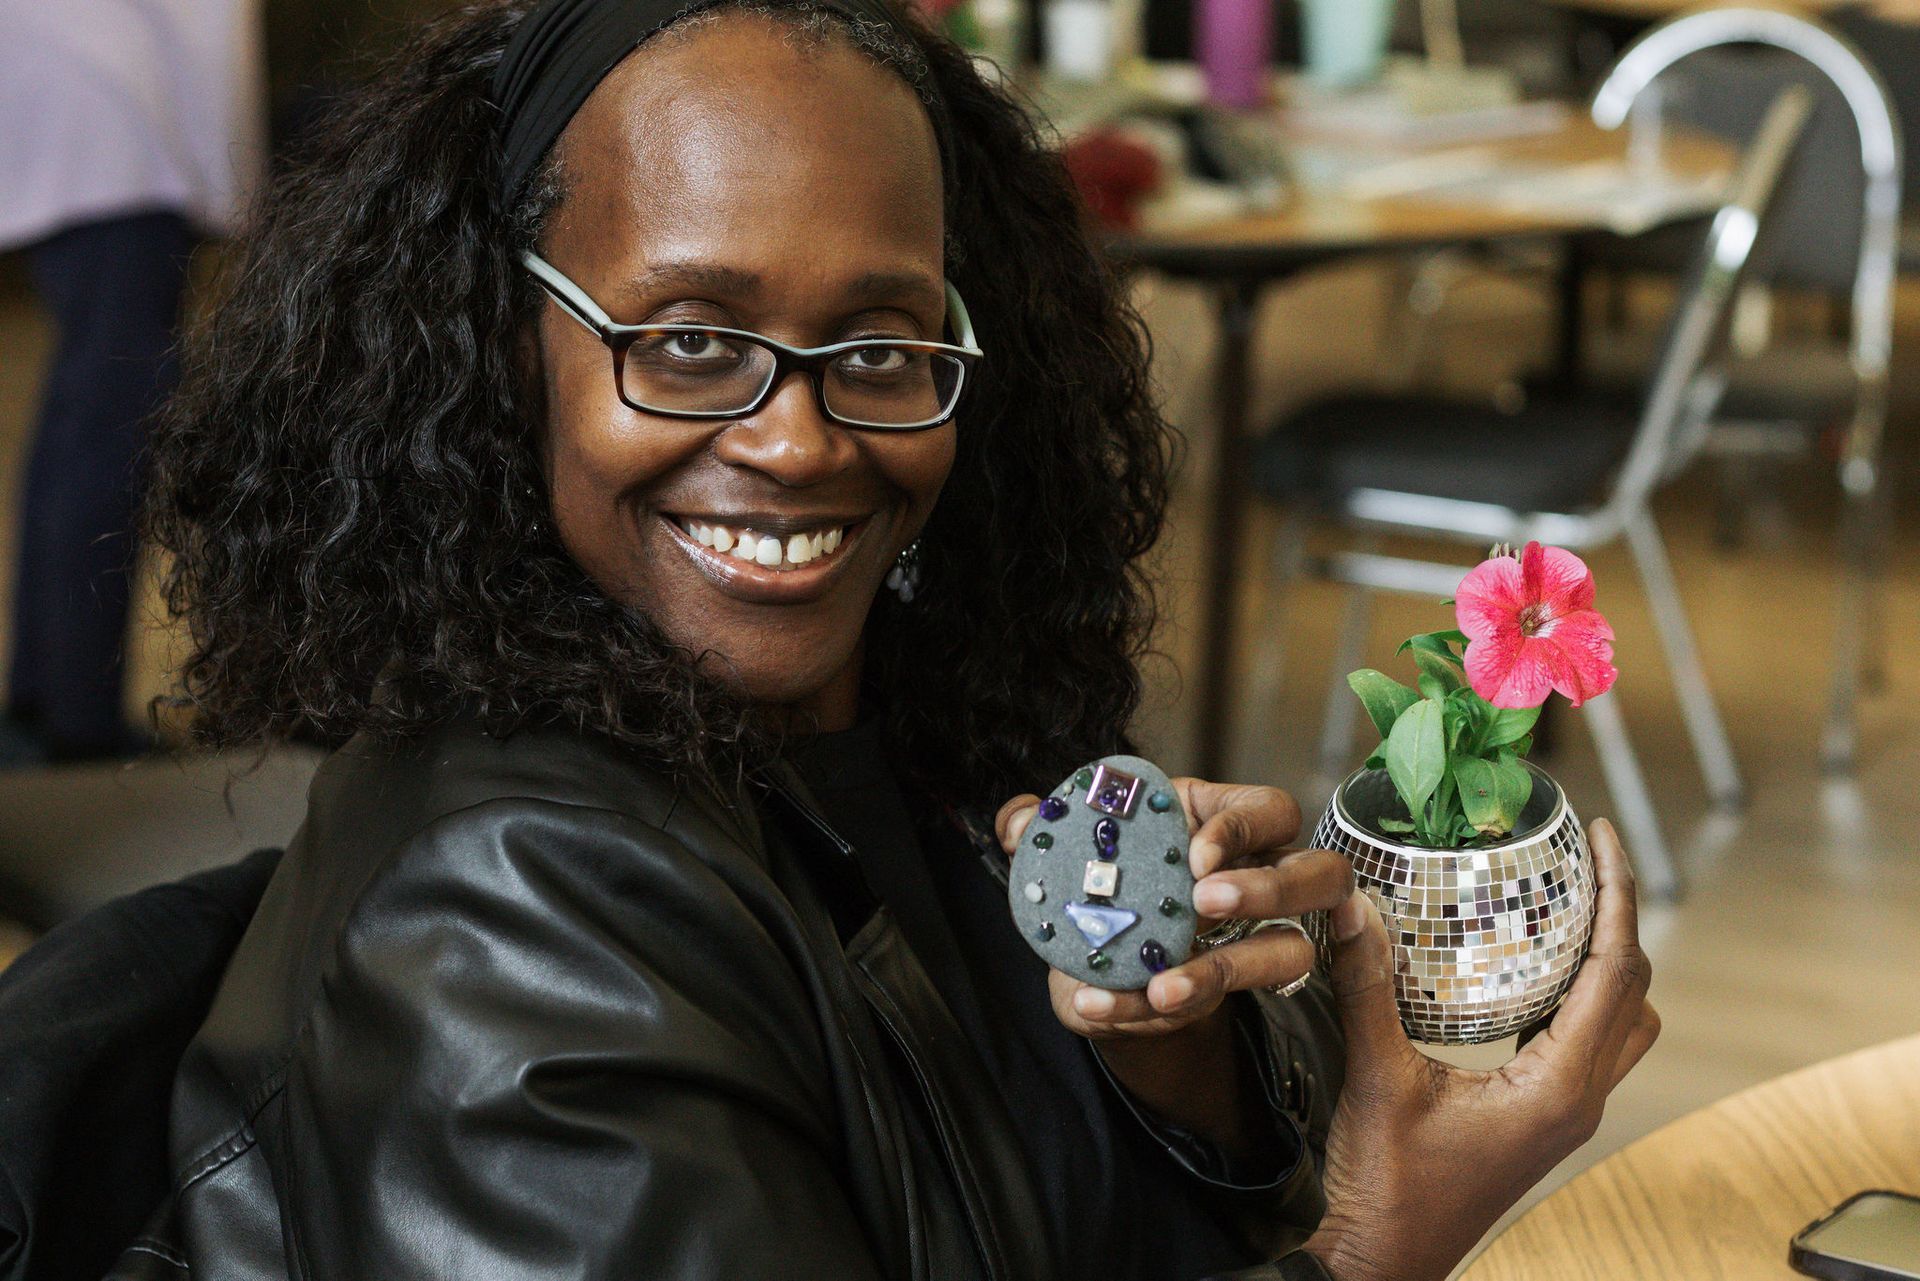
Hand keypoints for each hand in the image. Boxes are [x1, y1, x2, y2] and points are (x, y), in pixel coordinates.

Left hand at [995, 778, 1352, 1039]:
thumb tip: (1024, 817)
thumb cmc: (1092, 882)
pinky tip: (1096, 1004)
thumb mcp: (1059, 852)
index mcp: (1219, 820)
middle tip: (1207, 903)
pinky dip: (1145, 1010)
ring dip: (1226, 971)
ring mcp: (1251, 940)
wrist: (1085, 957)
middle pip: (1321, 875)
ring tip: (1162, 987)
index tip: (1197, 856)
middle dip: (1273, 889)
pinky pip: (1210, 1009)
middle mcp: (1256, 877)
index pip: (1270, 809)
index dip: (1244, 828)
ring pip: (1290, 954)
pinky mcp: (1222, 994)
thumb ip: (1035, 828)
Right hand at [1303, 819, 1659, 1280]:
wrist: (1383, 1259)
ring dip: (1607, 960)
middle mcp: (1578, 1100)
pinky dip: (1577, 993)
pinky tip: (1526, 968)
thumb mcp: (1375, 1077)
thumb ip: (1367, 989)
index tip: (1601, 836)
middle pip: (1634, 992)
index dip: (1618, 896)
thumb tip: (1355, 907)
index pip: (1614, 973)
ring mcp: (1565, 1112)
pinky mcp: (1542, 1117)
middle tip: (1584, 858)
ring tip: (1566, 904)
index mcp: (1557, 1088)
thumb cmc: (1387, 1186)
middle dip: (1621, 917)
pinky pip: (1586, 1042)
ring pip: (1622, 1023)